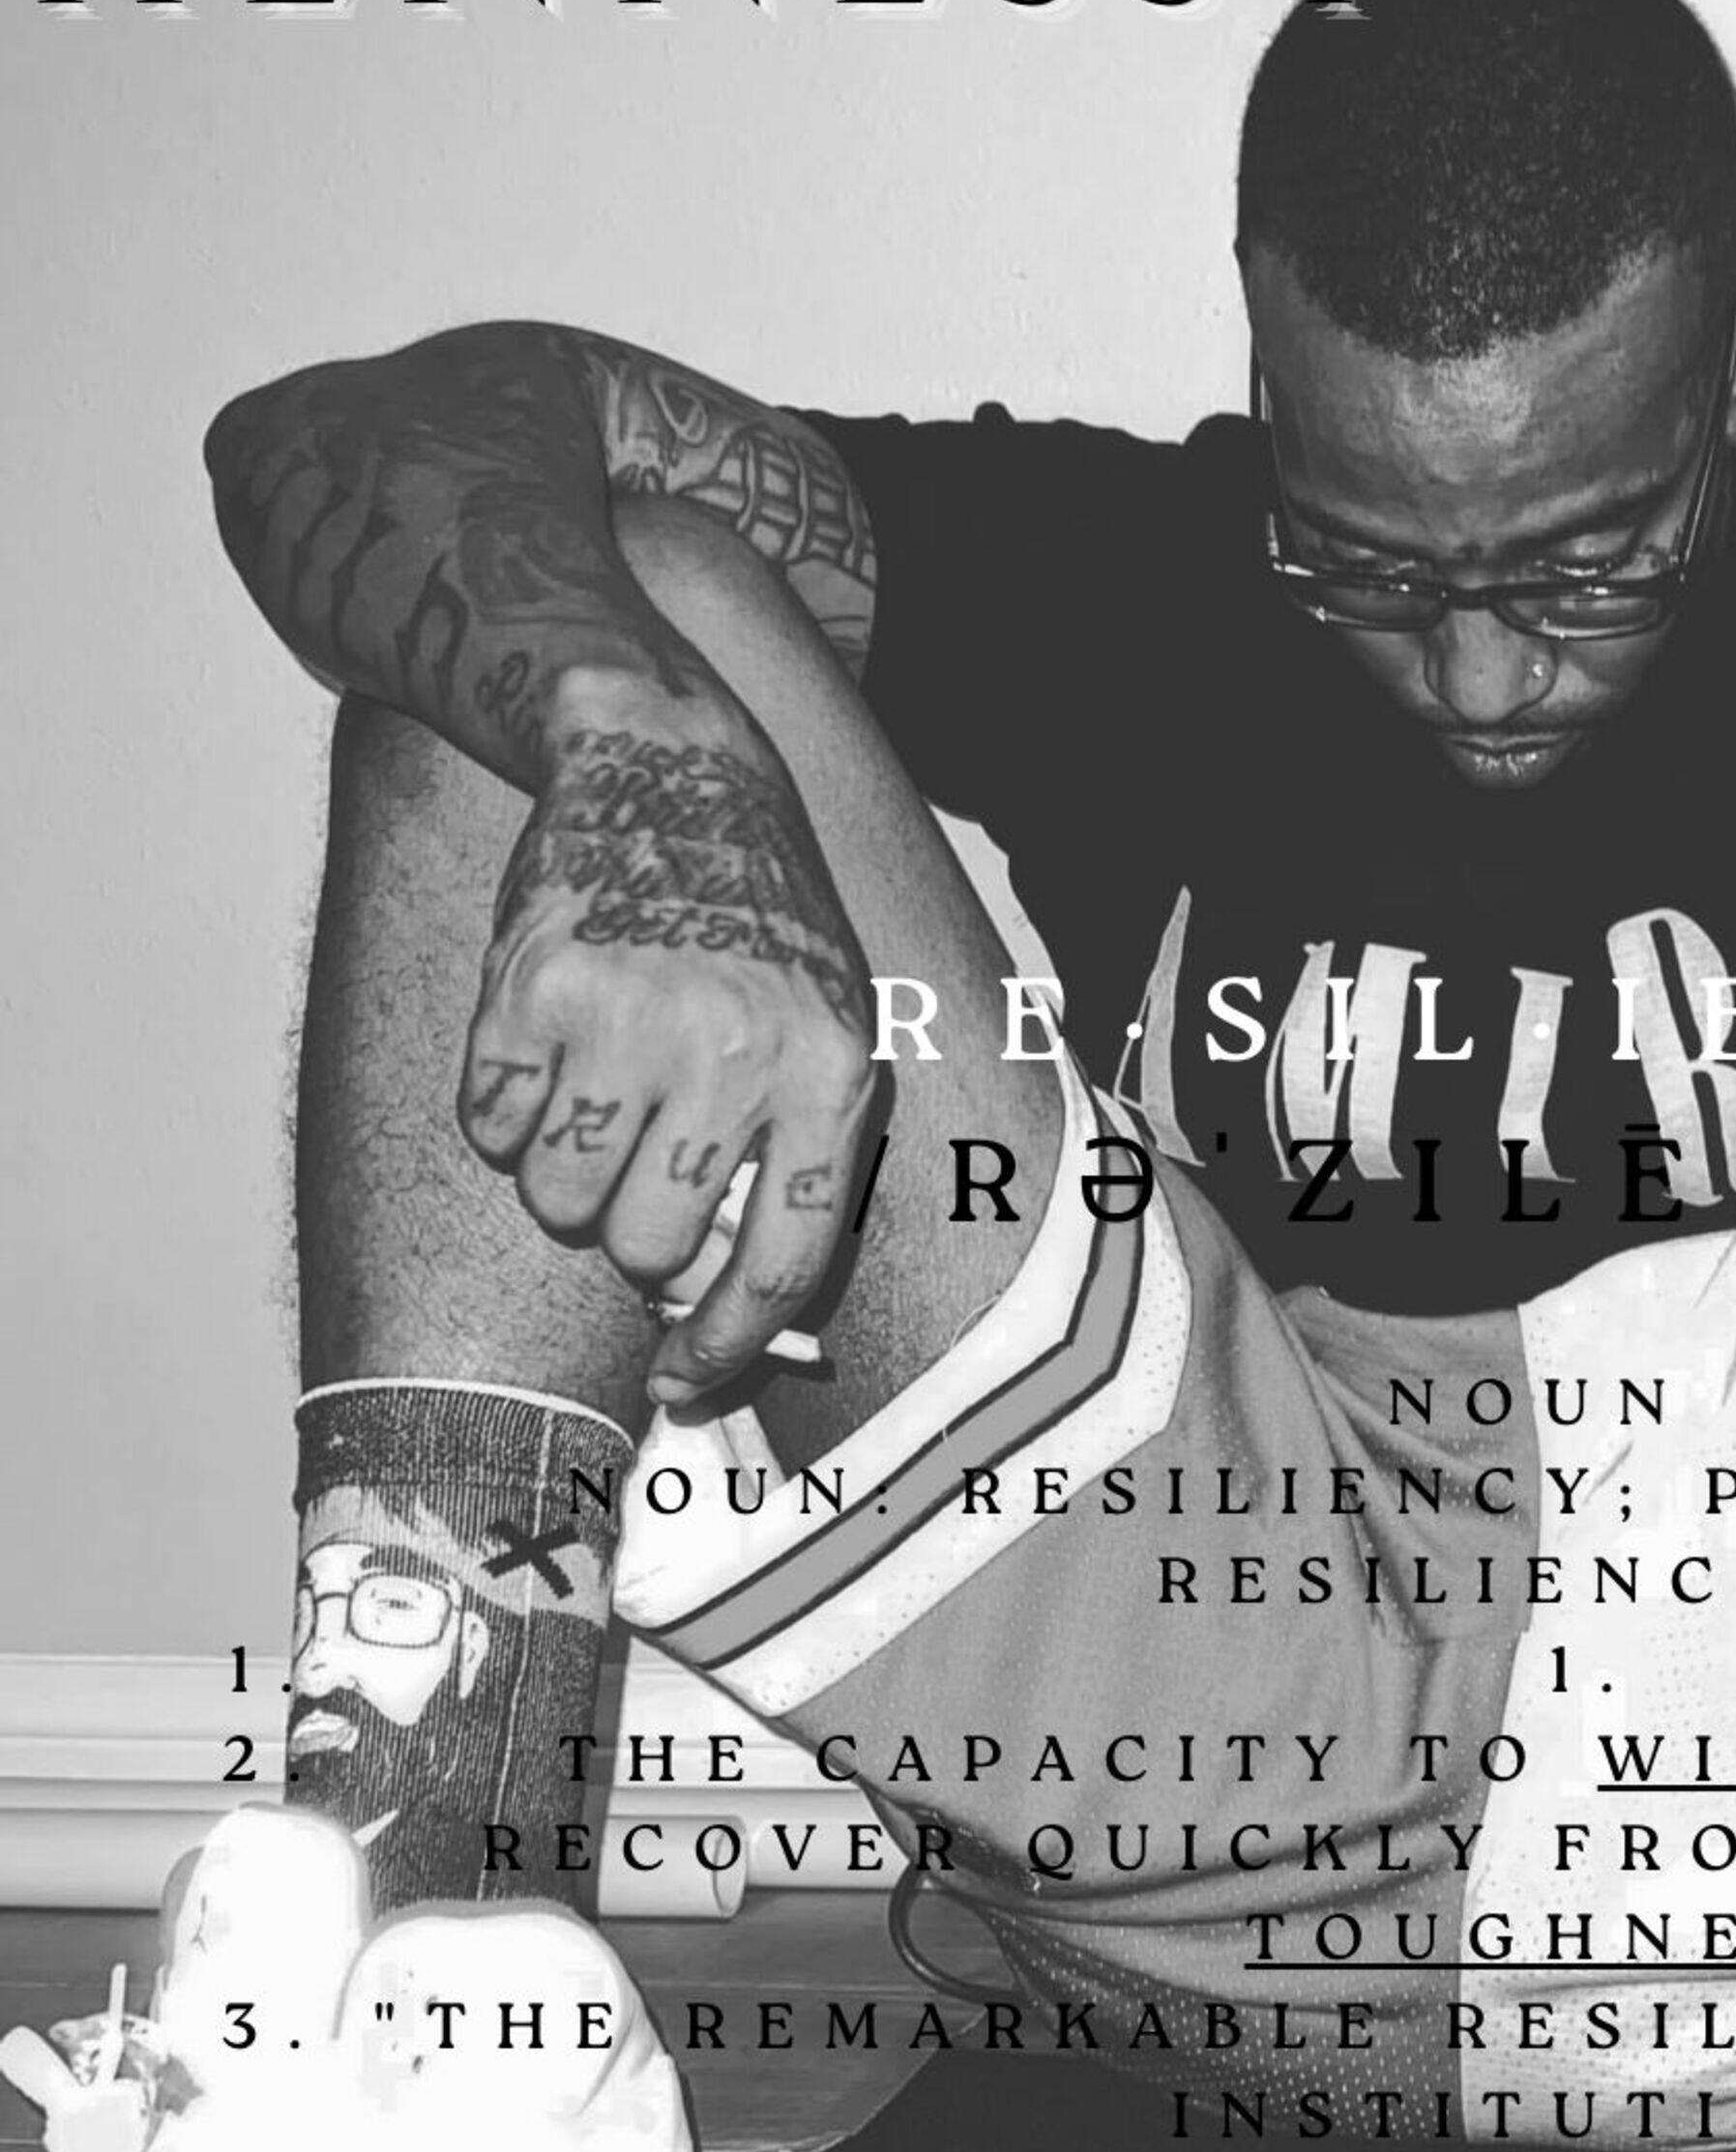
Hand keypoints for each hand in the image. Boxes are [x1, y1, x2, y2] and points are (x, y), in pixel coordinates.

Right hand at [459, 693, 878, 1406]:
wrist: (672, 769)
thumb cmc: (763, 931)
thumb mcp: (829, 1034)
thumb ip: (796, 1167)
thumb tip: (730, 1320)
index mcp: (827, 1077)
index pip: (778, 1268)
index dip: (724, 1348)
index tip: (684, 1382)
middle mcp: (733, 1054)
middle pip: (645, 1248)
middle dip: (632, 1236)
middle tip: (640, 1165)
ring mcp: (626, 1019)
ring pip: (560, 1202)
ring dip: (566, 1178)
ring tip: (601, 1095)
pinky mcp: (529, 990)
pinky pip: (489, 1129)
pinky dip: (507, 1113)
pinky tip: (552, 1045)